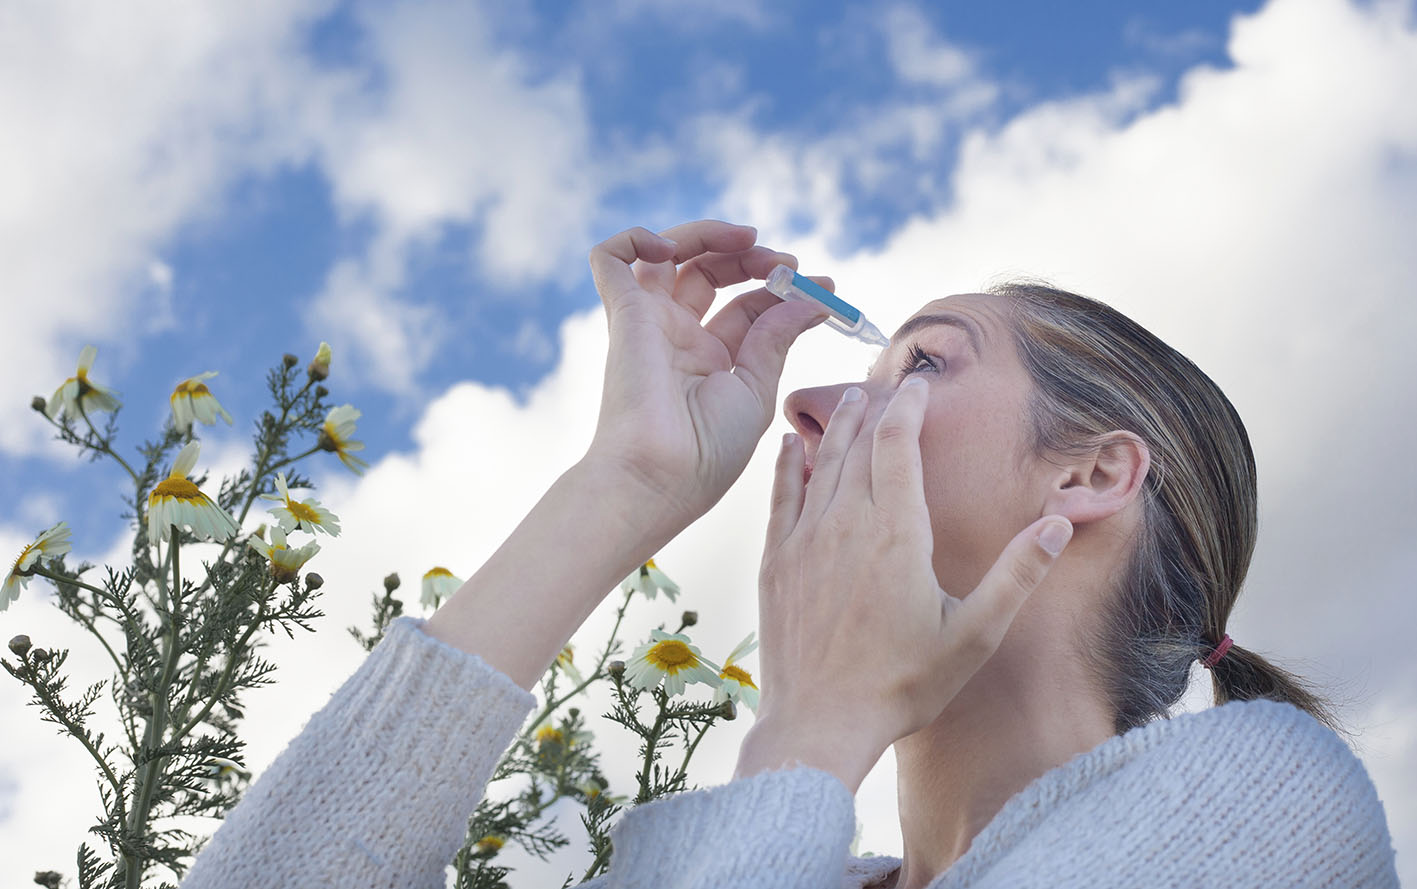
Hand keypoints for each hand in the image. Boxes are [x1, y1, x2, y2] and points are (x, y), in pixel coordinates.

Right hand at [583, 221, 829, 532]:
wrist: (660, 476)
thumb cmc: (708, 451)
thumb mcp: (756, 389)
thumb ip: (777, 337)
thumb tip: (813, 301)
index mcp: (712, 361)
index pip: (748, 305)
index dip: (786, 289)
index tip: (827, 286)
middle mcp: (678, 337)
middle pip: (710, 271)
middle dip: (752, 257)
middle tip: (786, 263)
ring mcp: (648, 322)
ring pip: (666, 253)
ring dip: (708, 233)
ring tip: (747, 239)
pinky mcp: (622, 313)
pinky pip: (610, 257)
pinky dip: (636, 237)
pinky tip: (671, 248)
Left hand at [737, 379, 1073, 792]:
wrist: (821, 722)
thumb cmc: (903, 684)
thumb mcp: (974, 634)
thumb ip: (1016, 575)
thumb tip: (1058, 524)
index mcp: (898, 532)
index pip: (899, 443)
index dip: (908, 405)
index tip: (917, 383)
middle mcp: (847, 523)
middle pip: (858, 443)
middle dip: (873, 407)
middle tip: (884, 382)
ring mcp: (805, 539)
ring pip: (818, 462)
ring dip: (835, 426)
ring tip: (848, 400)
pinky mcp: (778, 560)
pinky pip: (780, 494)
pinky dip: (786, 464)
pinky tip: (789, 445)